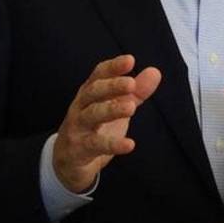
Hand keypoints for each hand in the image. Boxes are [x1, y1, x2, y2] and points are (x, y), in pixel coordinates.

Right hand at [53, 54, 161, 192]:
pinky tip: (129, 144)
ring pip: (92, 116)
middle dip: (111, 86)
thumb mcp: (116, 108)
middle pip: (93, 92)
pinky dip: (112, 145)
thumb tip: (155, 72)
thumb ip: (136, 92)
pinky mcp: (78, 149)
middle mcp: (80, 107)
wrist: (68, 162)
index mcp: (90, 94)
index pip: (98, 75)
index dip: (113, 67)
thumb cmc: (94, 129)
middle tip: (131, 83)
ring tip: (131, 108)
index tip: (130, 60)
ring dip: (111, 110)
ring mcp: (77, 128)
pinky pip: (94, 145)